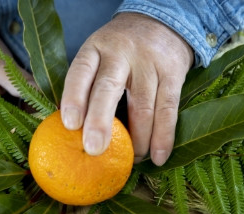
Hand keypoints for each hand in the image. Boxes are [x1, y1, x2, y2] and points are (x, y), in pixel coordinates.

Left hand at [60, 13, 192, 165]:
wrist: (161, 23)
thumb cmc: (120, 52)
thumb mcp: (99, 55)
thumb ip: (86, 86)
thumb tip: (71, 132)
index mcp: (96, 49)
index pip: (81, 71)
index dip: (74, 97)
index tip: (70, 124)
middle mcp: (121, 53)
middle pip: (109, 88)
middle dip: (100, 121)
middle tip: (94, 149)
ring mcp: (149, 63)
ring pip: (142, 105)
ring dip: (137, 139)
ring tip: (131, 161)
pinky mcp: (173, 74)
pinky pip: (168, 109)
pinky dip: (164, 136)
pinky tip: (158, 157)